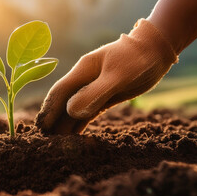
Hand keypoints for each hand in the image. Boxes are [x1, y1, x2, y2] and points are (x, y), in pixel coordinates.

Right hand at [35, 19, 177, 133]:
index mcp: (83, 70)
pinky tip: (72, 136)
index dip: (50, 109)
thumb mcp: (118, 76)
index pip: (60, 91)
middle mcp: (84, 80)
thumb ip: (95, 93)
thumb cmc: (136, 59)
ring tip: (56, 143)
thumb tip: (71, 111)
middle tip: (44, 139)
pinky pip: (87, 113)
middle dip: (53, 119)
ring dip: (64, 124)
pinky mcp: (103, 97)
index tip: (42, 127)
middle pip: (63, 102)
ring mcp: (93, 89)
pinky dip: (79, 125)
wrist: (155, 52)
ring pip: (74, 109)